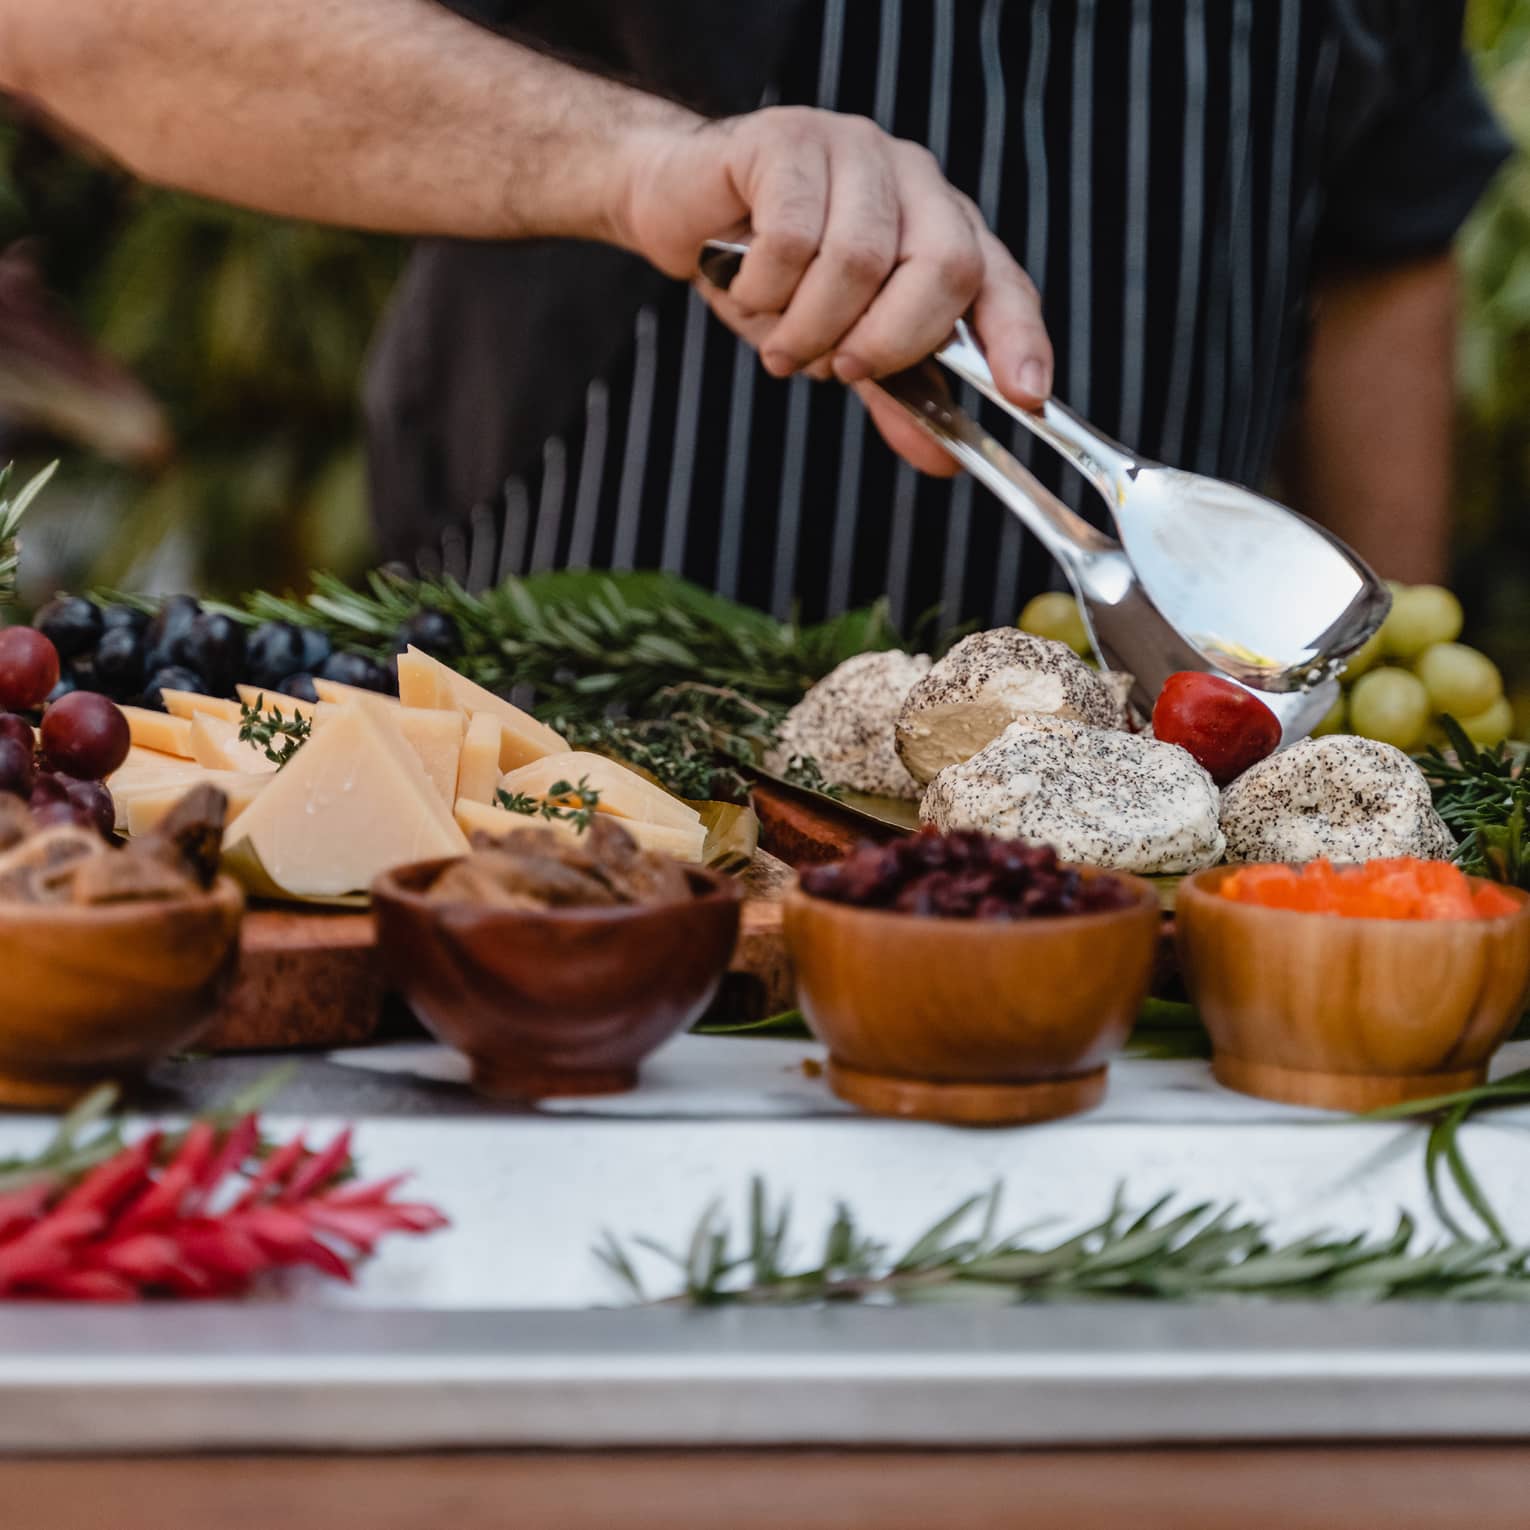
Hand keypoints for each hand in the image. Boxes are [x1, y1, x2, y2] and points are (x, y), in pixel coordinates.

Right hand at [613, 106, 1051, 475]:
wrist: (681, 205)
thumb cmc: (770, 273)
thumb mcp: (840, 342)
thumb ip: (895, 392)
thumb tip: (945, 460)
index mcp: (941, 226)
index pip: (1001, 282)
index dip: (1018, 339)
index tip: (1023, 398)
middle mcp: (912, 181)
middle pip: (942, 266)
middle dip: (889, 341)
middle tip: (841, 369)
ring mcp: (854, 151)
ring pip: (858, 259)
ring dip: (809, 325)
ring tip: (779, 341)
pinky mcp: (788, 139)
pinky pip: (790, 235)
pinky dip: (764, 288)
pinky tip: (747, 288)